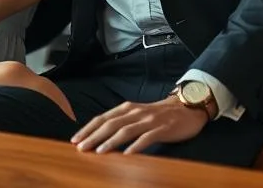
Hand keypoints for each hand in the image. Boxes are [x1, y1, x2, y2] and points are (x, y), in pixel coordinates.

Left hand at [71, 96, 207, 154]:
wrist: (187, 108)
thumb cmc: (158, 114)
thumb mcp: (137, 114)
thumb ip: (122, 122)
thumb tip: (100, 136)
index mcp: (127, 108)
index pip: (102, 118)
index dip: (87, 129)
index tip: (75, 140)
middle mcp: (135, 112)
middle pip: (110, 124)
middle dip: (94, 136)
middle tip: (81, 148)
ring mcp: (149, 120)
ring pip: (126, 130)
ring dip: (111, 141)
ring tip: (99, 152)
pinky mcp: (162, 128)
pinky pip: (147, 138)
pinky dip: (136, 146)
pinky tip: (128, 154)